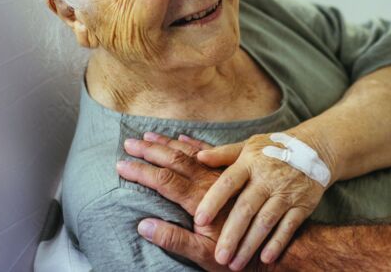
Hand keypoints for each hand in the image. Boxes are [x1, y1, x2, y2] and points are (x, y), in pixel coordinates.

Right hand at [116, 133, 231, 270]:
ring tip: (147, 136)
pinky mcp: (232, 174)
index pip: (164, 180)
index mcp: (200, 200)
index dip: (141, 171)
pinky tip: (182, 137)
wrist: (269, 246)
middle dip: (149, 151)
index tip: (121, 165)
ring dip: (167, 143)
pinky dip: (193, 143)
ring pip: (190, 153)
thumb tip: (143, 225)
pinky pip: (210, 152)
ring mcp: (221, 175)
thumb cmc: (234, 253)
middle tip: (128, 143)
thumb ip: (173, 239)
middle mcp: (210, 182)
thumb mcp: (202, 255)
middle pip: (175, 160)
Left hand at [193, 133, 327, 268]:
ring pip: (265, 222)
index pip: (228, 183)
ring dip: (250, 245)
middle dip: (231, 234)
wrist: (316, 148)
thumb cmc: (274, 149)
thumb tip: (199, 157)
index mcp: (250, 163)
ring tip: (235, 264)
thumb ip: (223, 154)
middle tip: (219, 257)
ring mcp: (286, 193)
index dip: (213, 201)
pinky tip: (266, 258)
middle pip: (246, 208)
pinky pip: (289, 227)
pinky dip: (277, 243)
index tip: (199, 221)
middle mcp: (267, 178)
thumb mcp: (249, 146)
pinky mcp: (302, 205)